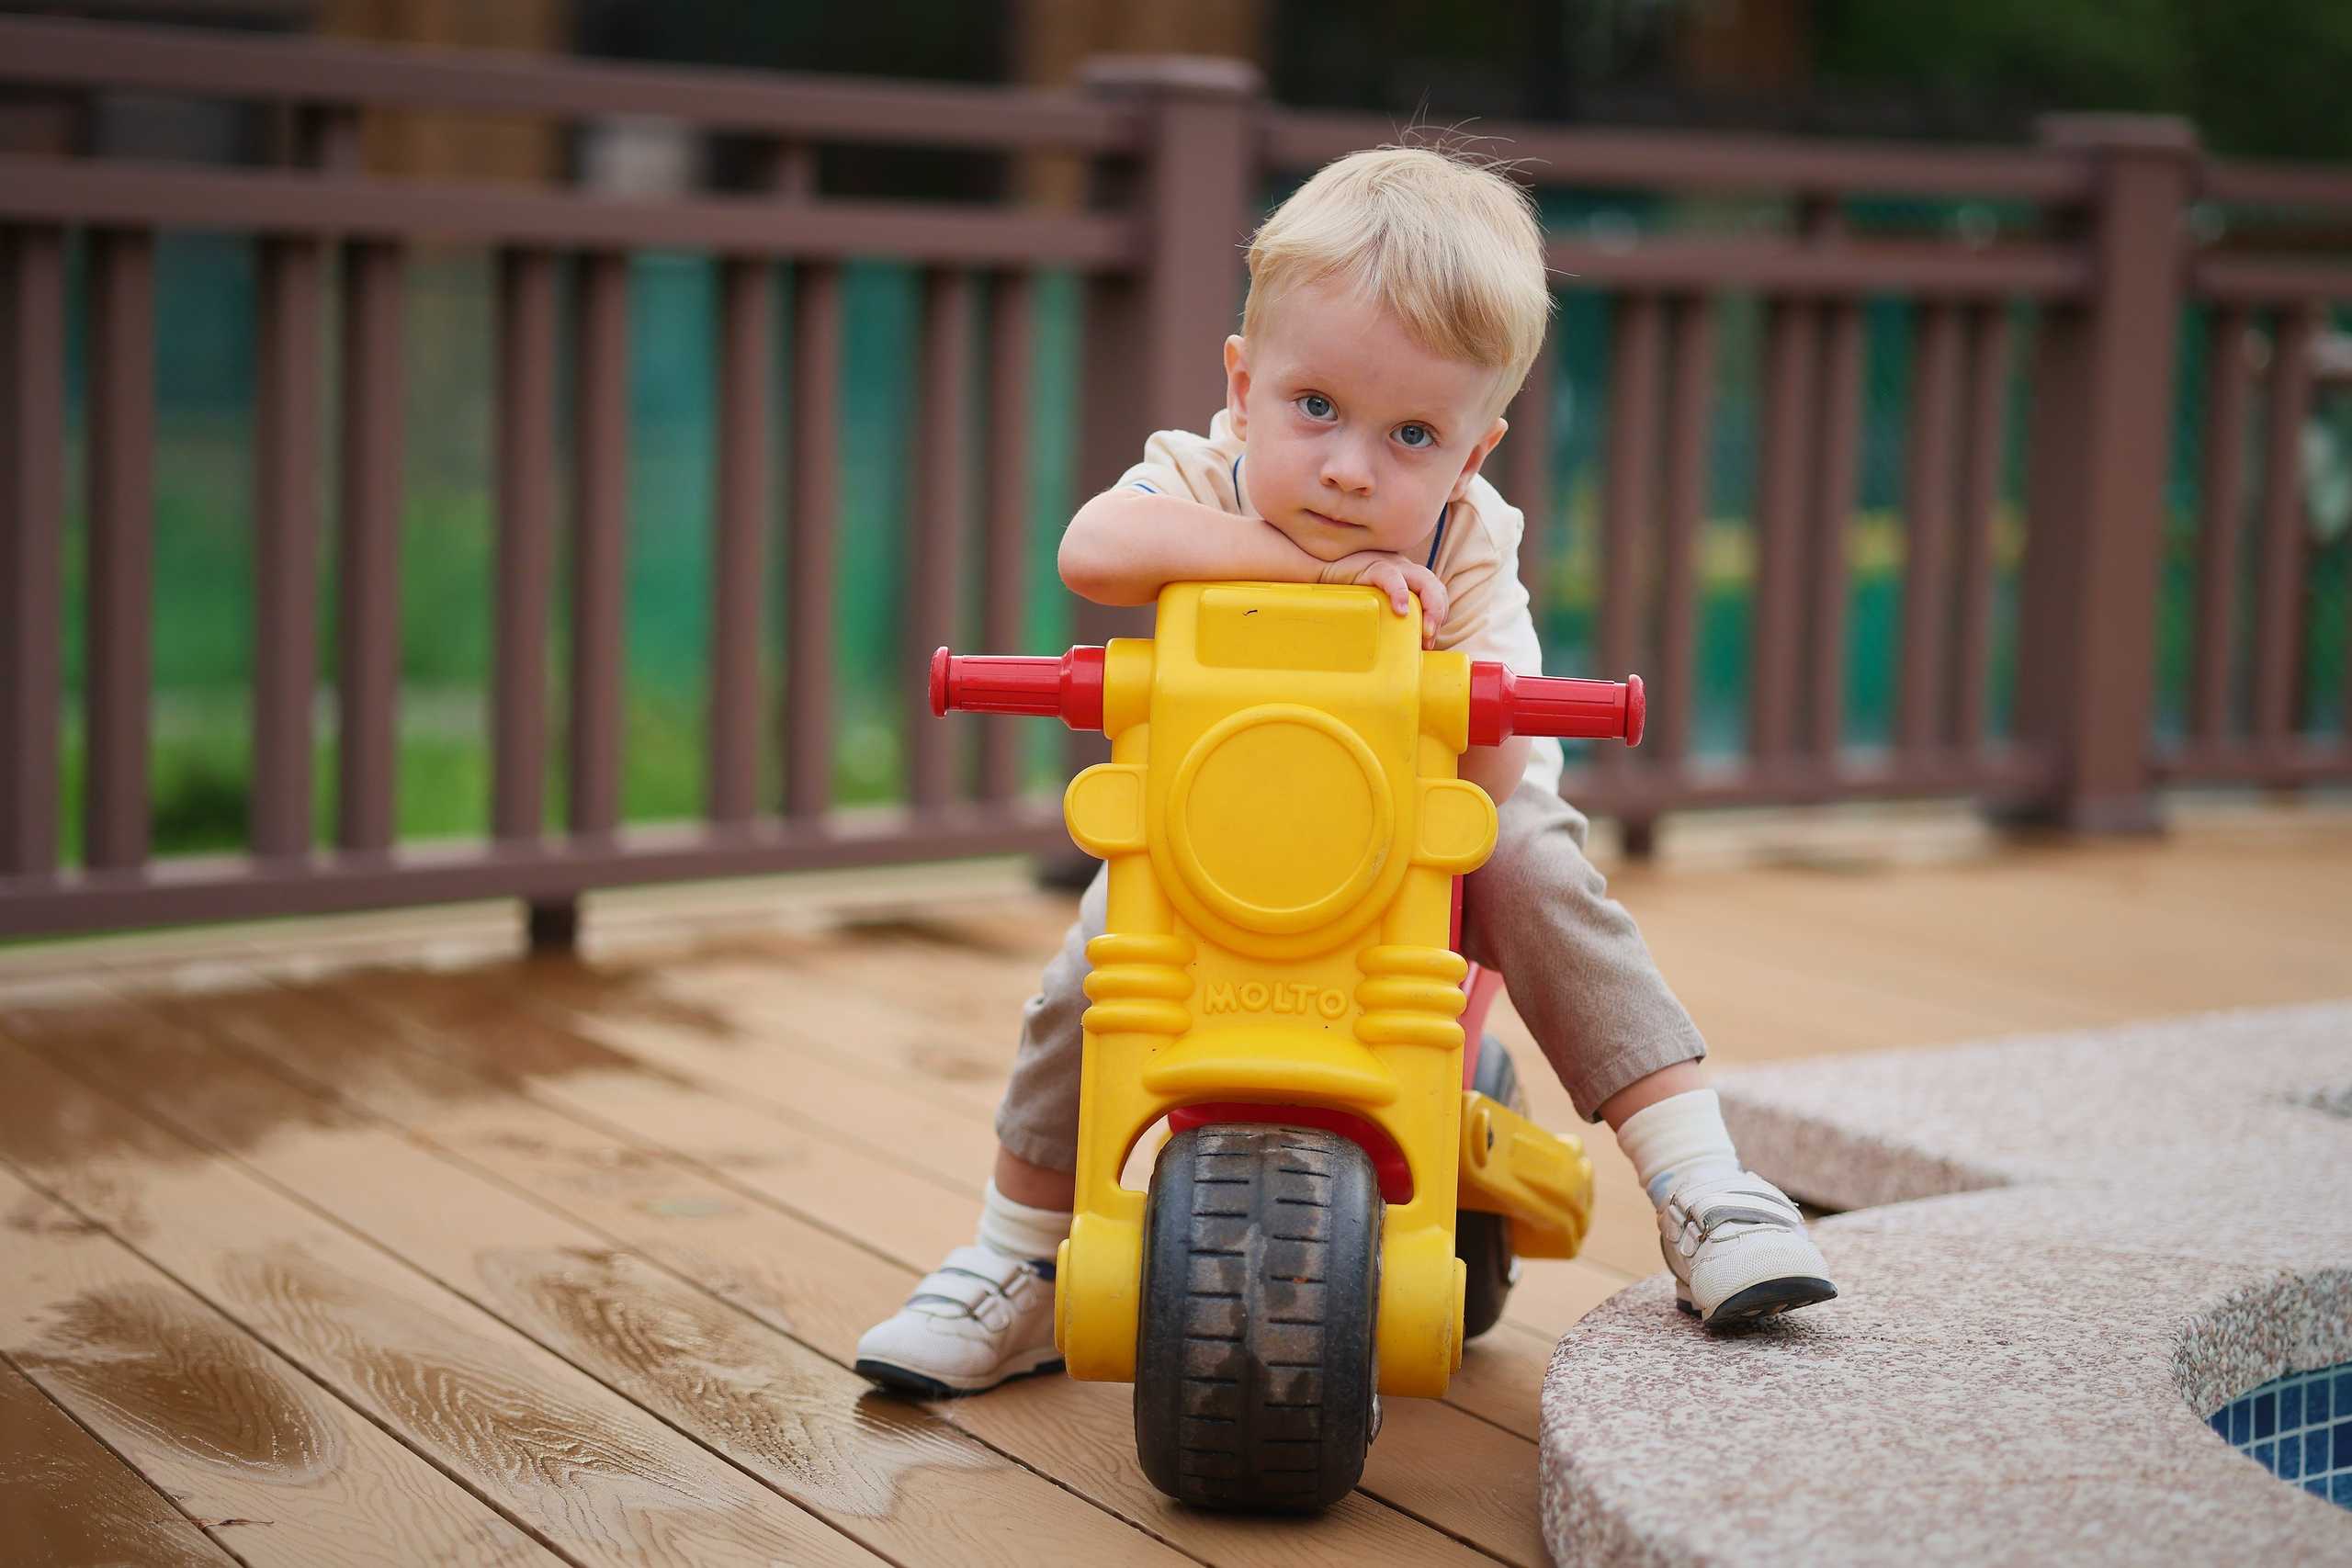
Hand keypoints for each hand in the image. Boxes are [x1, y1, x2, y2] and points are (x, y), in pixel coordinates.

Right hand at [1321, 552, 1448, 644]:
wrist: (1317, 571)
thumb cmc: (1347, 593)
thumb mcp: (1376, 605)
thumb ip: (1391, 616)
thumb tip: (1403, 648)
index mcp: (1408, 577)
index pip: (1437, 592)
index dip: (1439, 615)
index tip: (1429, 641)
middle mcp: (1403, 568)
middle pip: (1435, 585)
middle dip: (1438, 614)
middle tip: (1428, 639)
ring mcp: (1390, 565)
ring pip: (1423, 579)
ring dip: (1430, 606)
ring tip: (1424, 630)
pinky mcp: (1372, 567)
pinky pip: (1392, 577)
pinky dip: (1400, 593)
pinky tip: (1400, 610)